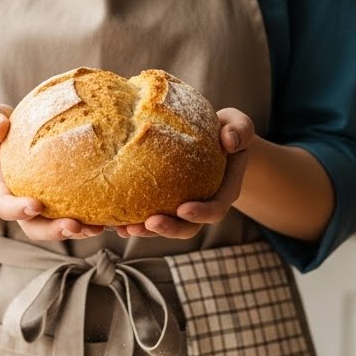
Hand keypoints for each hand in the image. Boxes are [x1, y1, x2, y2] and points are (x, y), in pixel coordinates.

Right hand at [0, 105, 104, 241]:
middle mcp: (20, 203)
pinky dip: (93, 219)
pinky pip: (77, 216)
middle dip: (53, 231)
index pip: (4, 204)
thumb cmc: (0, 129)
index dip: (17, 209)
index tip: (35, 205)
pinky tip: (113, 218)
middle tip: (74, 225)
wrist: (13, 139)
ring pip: (57, 227)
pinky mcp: (62, 203)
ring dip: (78, 231)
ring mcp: (43, 207)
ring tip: (98, 227)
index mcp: (0, 187)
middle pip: (34, 227)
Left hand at [115, 108, 252, 239]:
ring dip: (148, 232)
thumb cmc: (226, 129)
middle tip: (150, 223)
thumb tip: (229, 141)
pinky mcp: (167, 203)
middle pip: (189, 227)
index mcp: (224, 190)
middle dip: (170, 229)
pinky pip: (151, 216)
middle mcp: (204, 204)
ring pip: (168, 227)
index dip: (201, 213)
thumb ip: (240, 131)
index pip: (215, 208)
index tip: (183, 209)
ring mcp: (184, 206)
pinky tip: (116, 222)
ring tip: (126, 228)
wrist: (213, 137)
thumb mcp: (238, 123)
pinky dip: (135, 221)